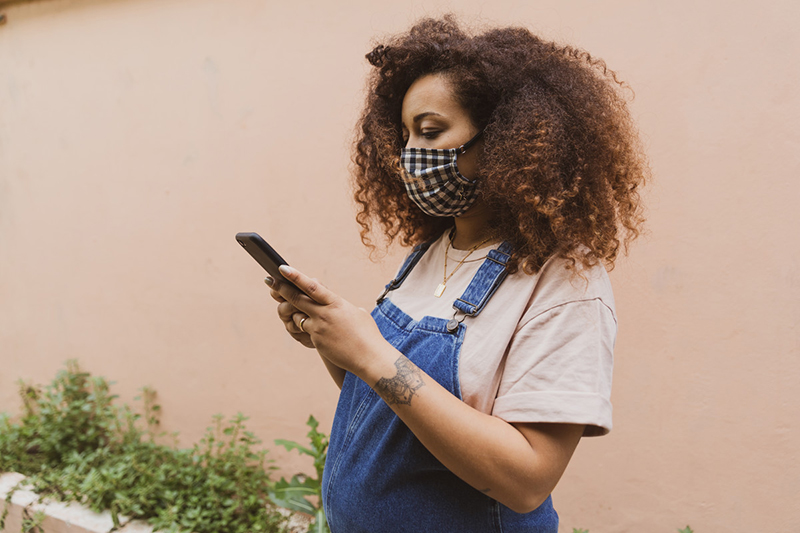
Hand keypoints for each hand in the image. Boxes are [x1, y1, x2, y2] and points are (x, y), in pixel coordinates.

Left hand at [268, 265, 390, 377]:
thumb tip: (336, 305)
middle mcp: (324, 314)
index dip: (295, 276)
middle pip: (296, 299)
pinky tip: (325, 336)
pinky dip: (309, 330)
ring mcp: (318, 328)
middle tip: (268, 280)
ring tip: (315, 319)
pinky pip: (305, 332)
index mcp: (336, 303)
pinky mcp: (316, 341)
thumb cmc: (368, 334)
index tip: (282, 268)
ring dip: (298, 316)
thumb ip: (342, 306)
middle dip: (281, 289)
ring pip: (298, 317)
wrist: (369, 357)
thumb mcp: (357, 313)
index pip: (312, 286)